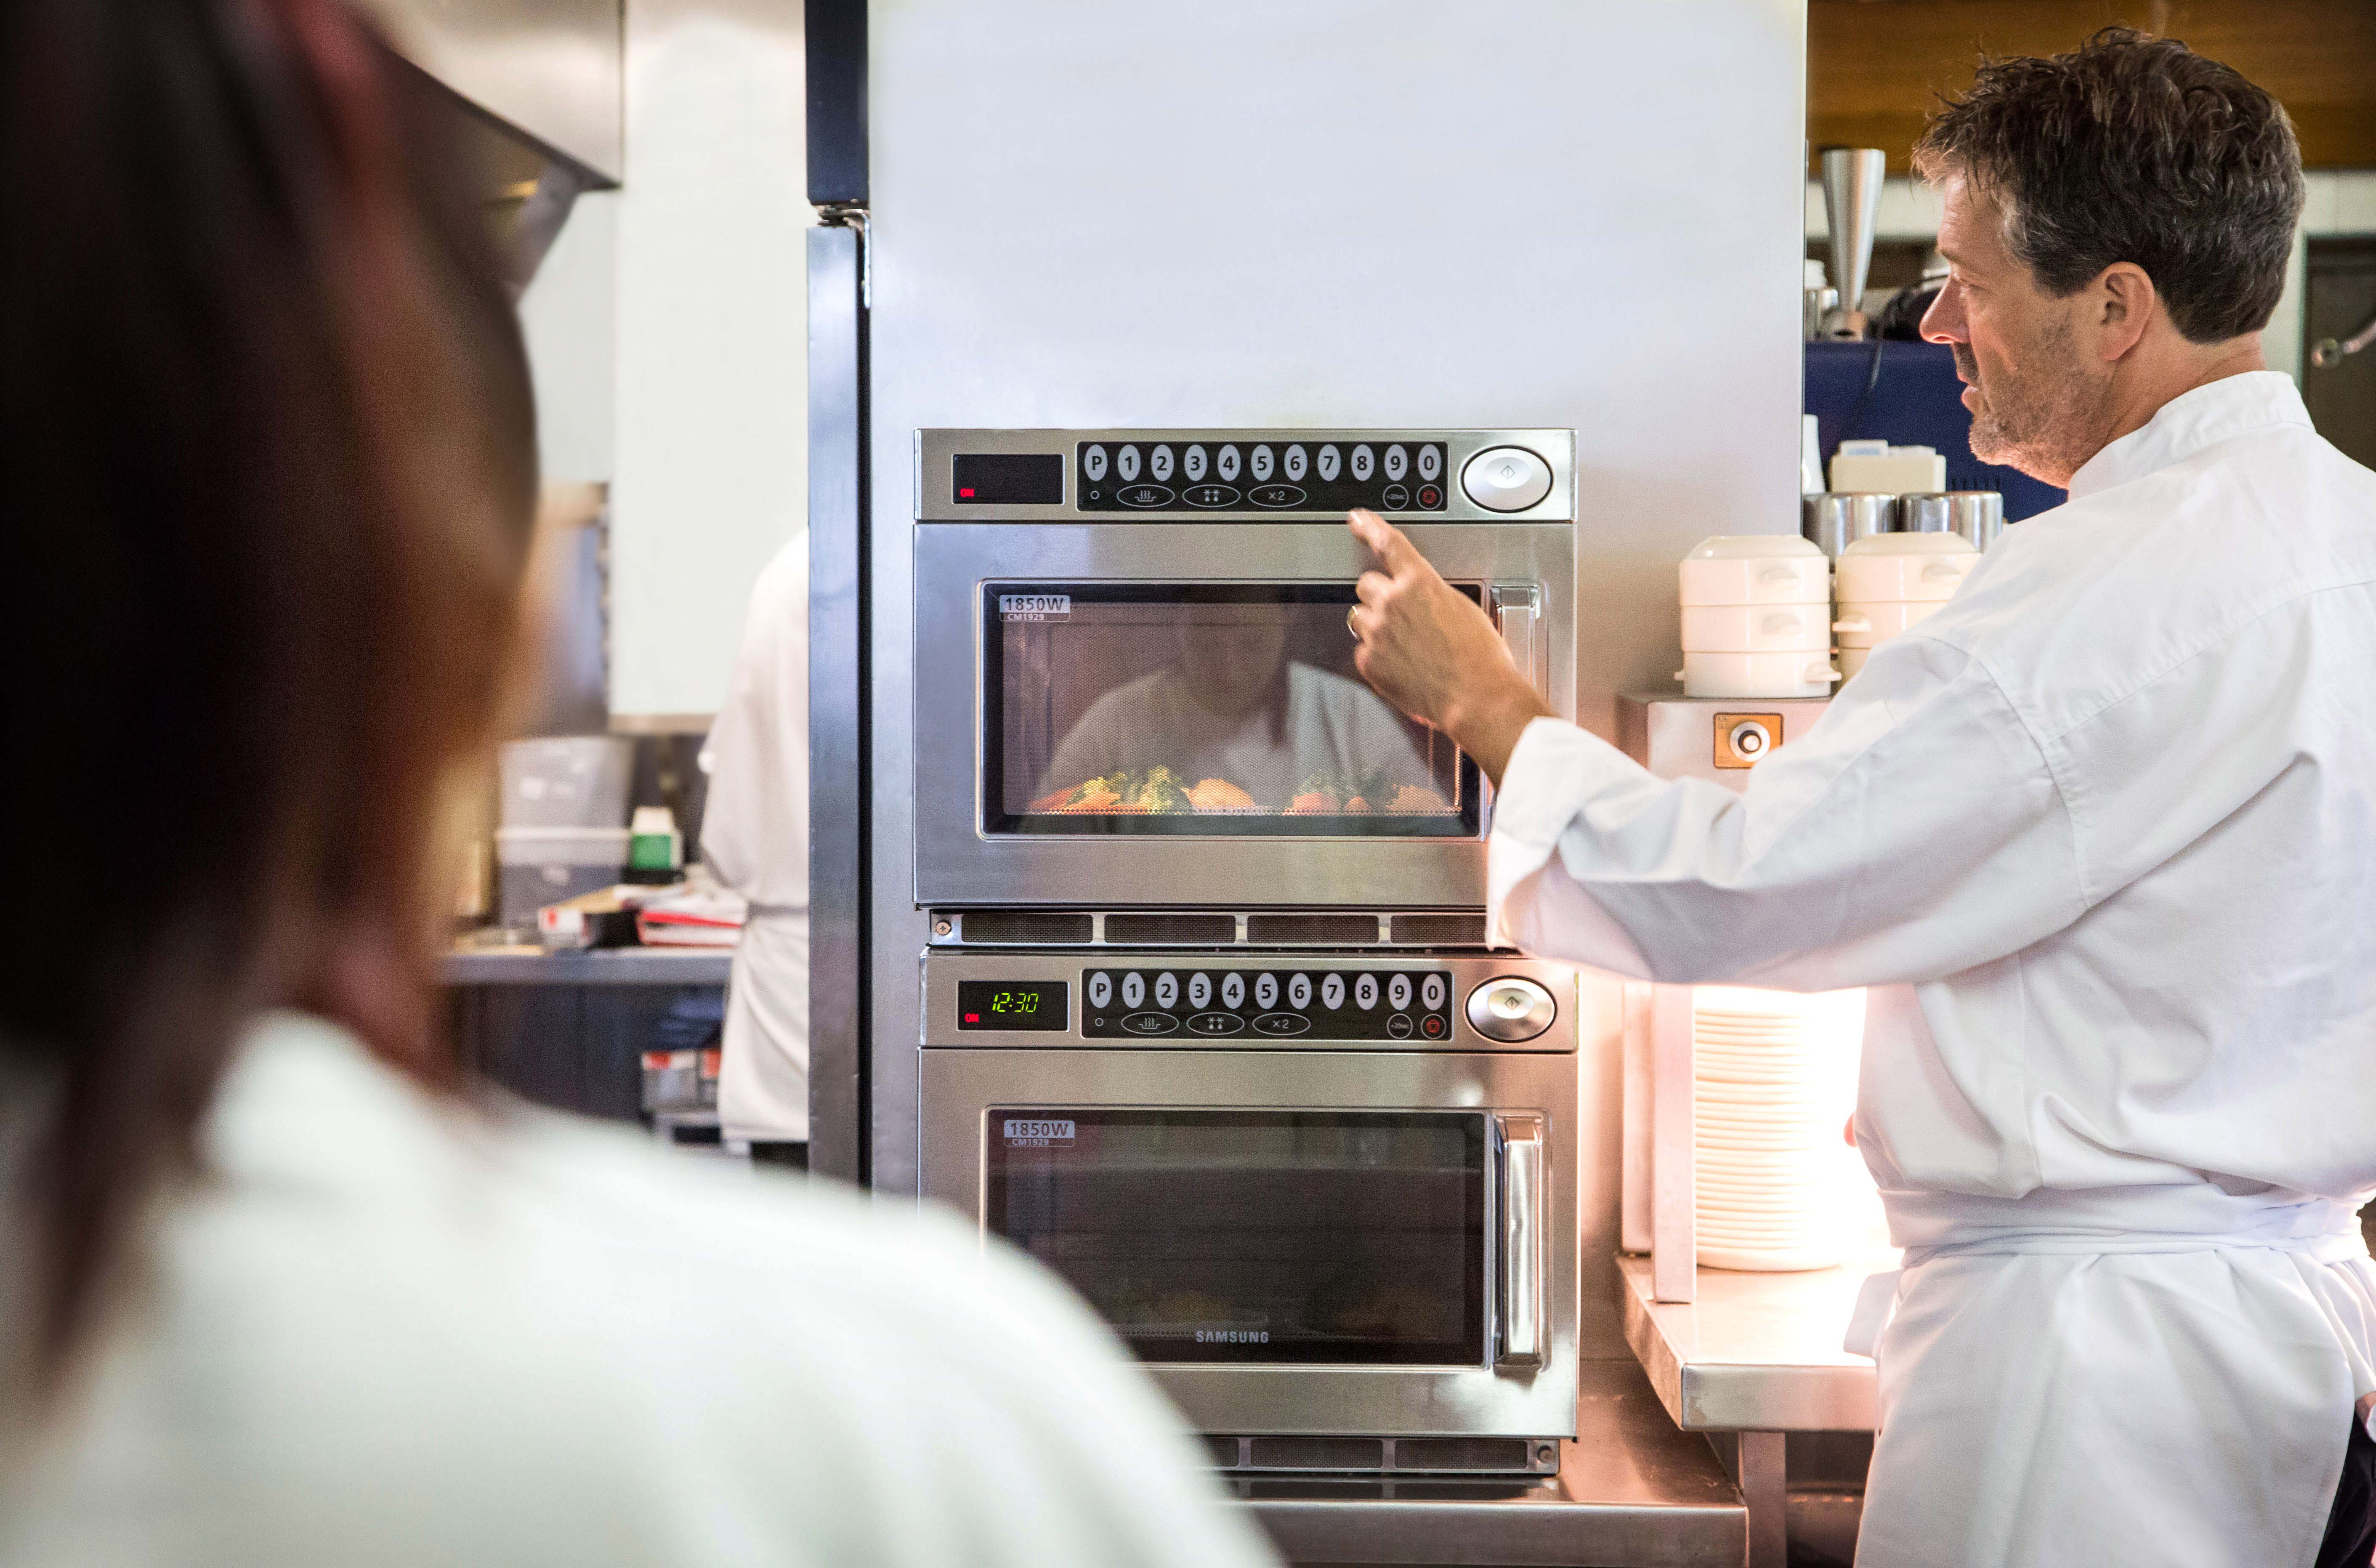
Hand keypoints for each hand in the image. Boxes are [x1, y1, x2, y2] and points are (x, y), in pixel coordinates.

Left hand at [1346, 509, 1552, 785]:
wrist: (1476, 697)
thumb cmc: (1480, 657)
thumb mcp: (1461, 608)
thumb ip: (1430, 594)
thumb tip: (1418, 599)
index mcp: (1419, 582)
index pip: (1387, 544)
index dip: (1369, 527)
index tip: (1357, 519)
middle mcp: (1391, 603)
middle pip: (1367, 585)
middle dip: (1381, 596)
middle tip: (1403, 617)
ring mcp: (1376, 633)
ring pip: (1360, 617)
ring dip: (1376, 625)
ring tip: (1405, 645)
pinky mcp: (1368, 662)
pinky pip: (1364, 651)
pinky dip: (1379, 657)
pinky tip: (1404, 667)